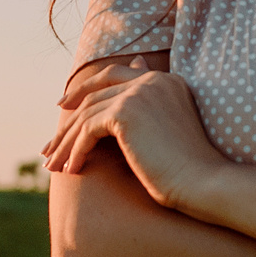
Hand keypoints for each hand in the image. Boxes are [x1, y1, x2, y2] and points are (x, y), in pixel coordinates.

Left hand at [44, 56, 228, 212]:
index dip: (86, 88)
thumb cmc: (192, 169)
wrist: (205, 182)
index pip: (115, 74)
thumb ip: (146, 114)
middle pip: (95, 94)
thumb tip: (119, 112)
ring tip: (54, 167)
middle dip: (68, 122)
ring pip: (87, 114)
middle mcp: (151, 80)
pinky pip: (88, 130)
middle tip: (50, 146)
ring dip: (67, 143)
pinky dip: (76, 151)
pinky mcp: (125, 112)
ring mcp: (139, 92)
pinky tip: (72, 170)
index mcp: (165, 80)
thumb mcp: (167, 134)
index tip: (65, 105)